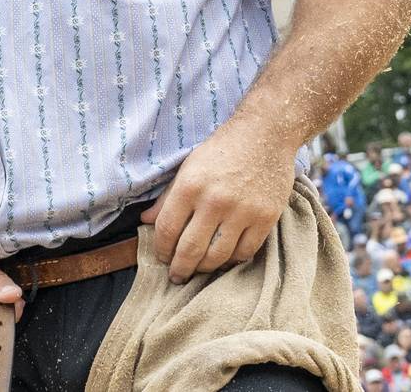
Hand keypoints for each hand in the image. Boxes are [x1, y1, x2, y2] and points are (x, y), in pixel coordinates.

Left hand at [141, 117, 294, 283]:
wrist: (266, 134)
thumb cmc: (223, 149)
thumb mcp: (189, 166)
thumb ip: (167, 197)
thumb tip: (145, 221)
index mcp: (190, 185)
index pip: (167, 229)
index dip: (161, 250)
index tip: (162, 258)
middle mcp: (214, 200)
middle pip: (190, 249)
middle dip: (180, 269)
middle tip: (177, 276)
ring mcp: (242, 211)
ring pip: (218, 256)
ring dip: (205, 269)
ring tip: (199, 270)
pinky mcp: (266, 217)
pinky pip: (245, 252)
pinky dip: (232, 261)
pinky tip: (225, 259)